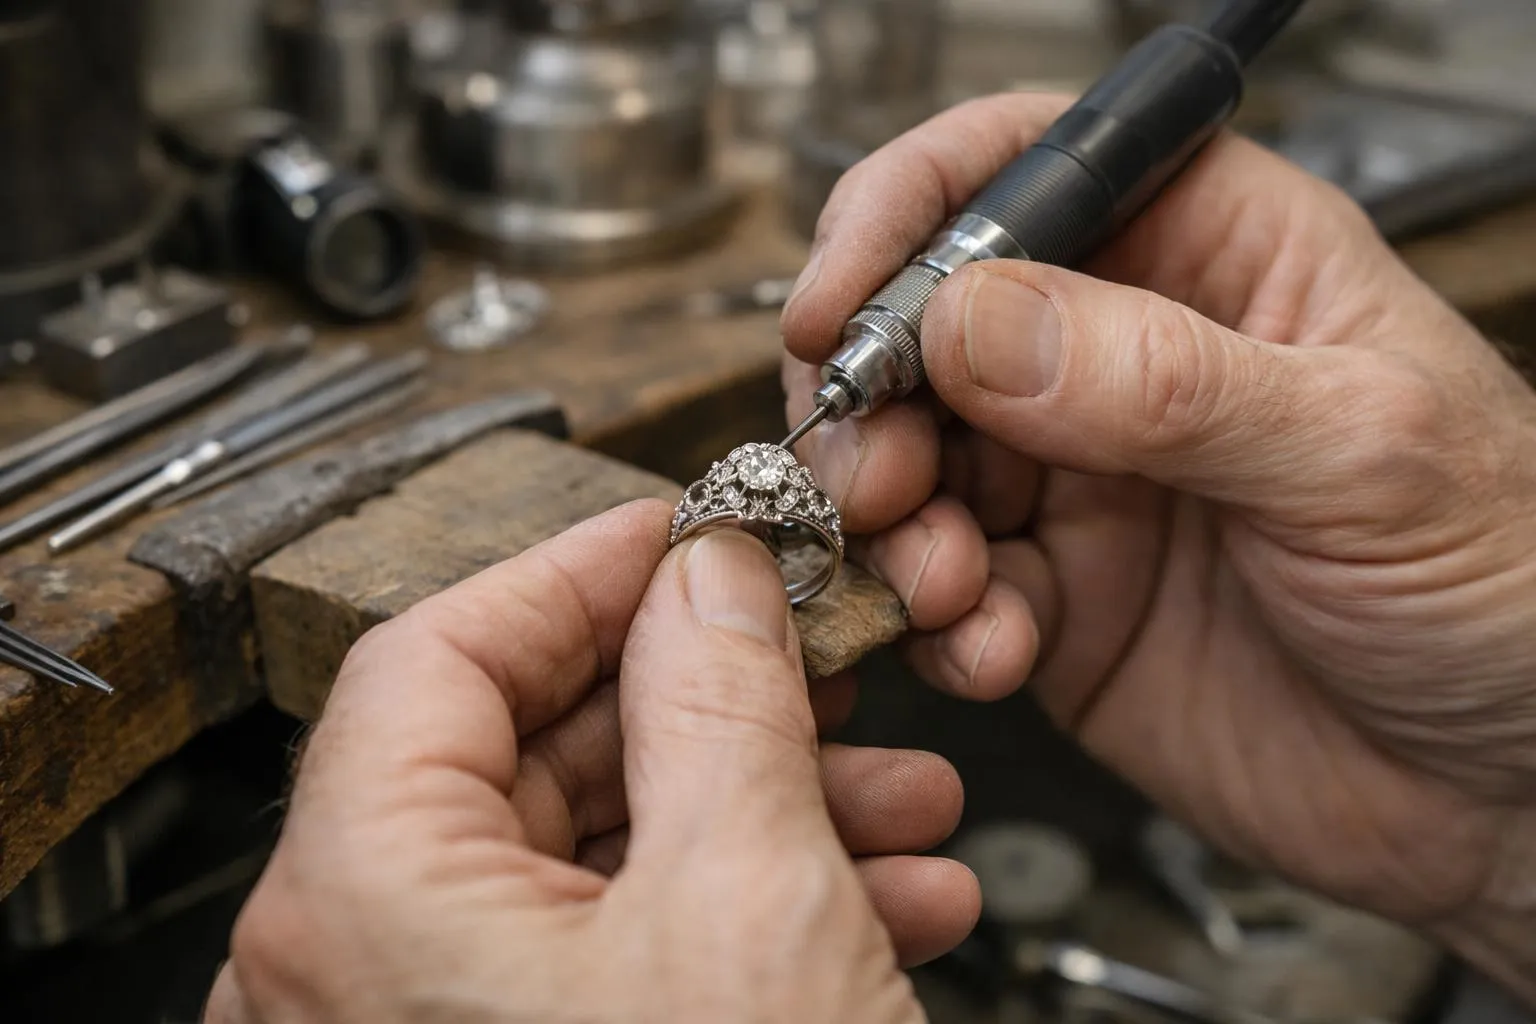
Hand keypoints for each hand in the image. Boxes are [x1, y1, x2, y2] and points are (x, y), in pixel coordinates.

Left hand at [206, 501, 976, 1021]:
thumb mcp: (752, 895)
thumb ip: (720, 695)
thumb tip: (711, 573)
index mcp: (361, 908)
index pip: (444, 652)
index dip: (582, 570)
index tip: (687, 533)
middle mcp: (364, 980)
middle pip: (539, 754)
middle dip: (717, 706)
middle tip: (820, 660)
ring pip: (605, 856)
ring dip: (767, 810)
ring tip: (901, 797)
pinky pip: (629, 951)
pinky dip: (754, 907)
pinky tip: (890, 899)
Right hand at [781, 93, 1535, 997]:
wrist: (1512, 795)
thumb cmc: (1510, 585)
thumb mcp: (1362, 453)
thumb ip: (1165, 382)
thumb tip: (976, 320)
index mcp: (1216, 259)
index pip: (1024, 171)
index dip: (909, 215)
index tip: (841, 301)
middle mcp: (1127, 360)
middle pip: (927, 323)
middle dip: (871, 394)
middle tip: (873, 470)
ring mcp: (1080, 483)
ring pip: (912, 461)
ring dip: (892, 519)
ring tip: (939, 576)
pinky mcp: (1055, 600)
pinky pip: (944, 592)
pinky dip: (939, 624)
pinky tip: (995, 648)